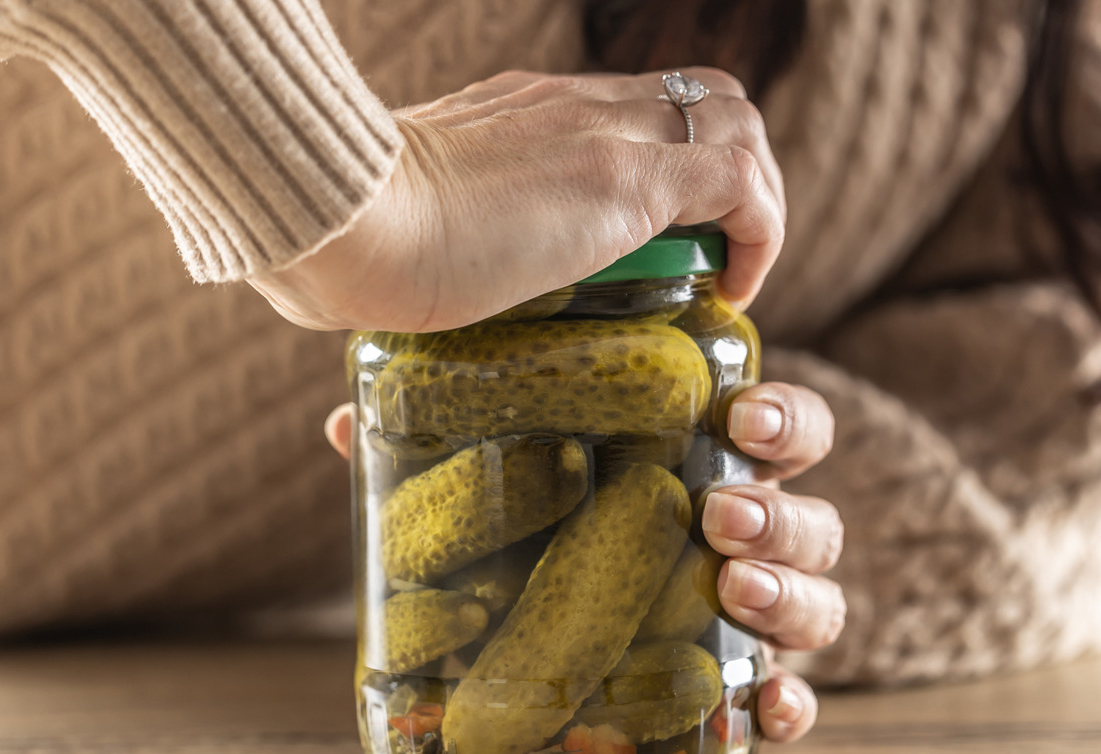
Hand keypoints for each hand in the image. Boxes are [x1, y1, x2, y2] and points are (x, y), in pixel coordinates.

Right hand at [250, 68, 784, 331]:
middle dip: (732, 168)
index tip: (662, 240)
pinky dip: (760, 234)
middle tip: (714, 254)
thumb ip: (414, 246)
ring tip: (730, 277)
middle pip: (700, 94)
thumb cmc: (343, 243)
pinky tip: (733, 293)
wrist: (340, 220)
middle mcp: (573, 104)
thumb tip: (384, 312)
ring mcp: (602, 131)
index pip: (628, 104)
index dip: (669, 156)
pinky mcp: (626, 178)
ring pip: (735, 120)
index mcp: (524, 112)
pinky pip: (741, 182)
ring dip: (754, 198)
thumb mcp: (401, 229)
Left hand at [323, 382, 842, 743]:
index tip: (740, 413)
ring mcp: (749, 616)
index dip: (782, 417)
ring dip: (790, 593)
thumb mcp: (495, 485)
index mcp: (704, 468)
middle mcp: (744, 541)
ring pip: (821, 600)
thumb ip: (435, 449)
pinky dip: (792, 703)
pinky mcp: (737, 688)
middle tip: (718, 513)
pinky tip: (767, 707)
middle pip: (811, 516)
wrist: (534, 660)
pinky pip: (791, 699)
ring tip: (732, 588)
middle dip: (778, 511)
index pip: (780, 428)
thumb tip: (347, 423)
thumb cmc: (542, 537)